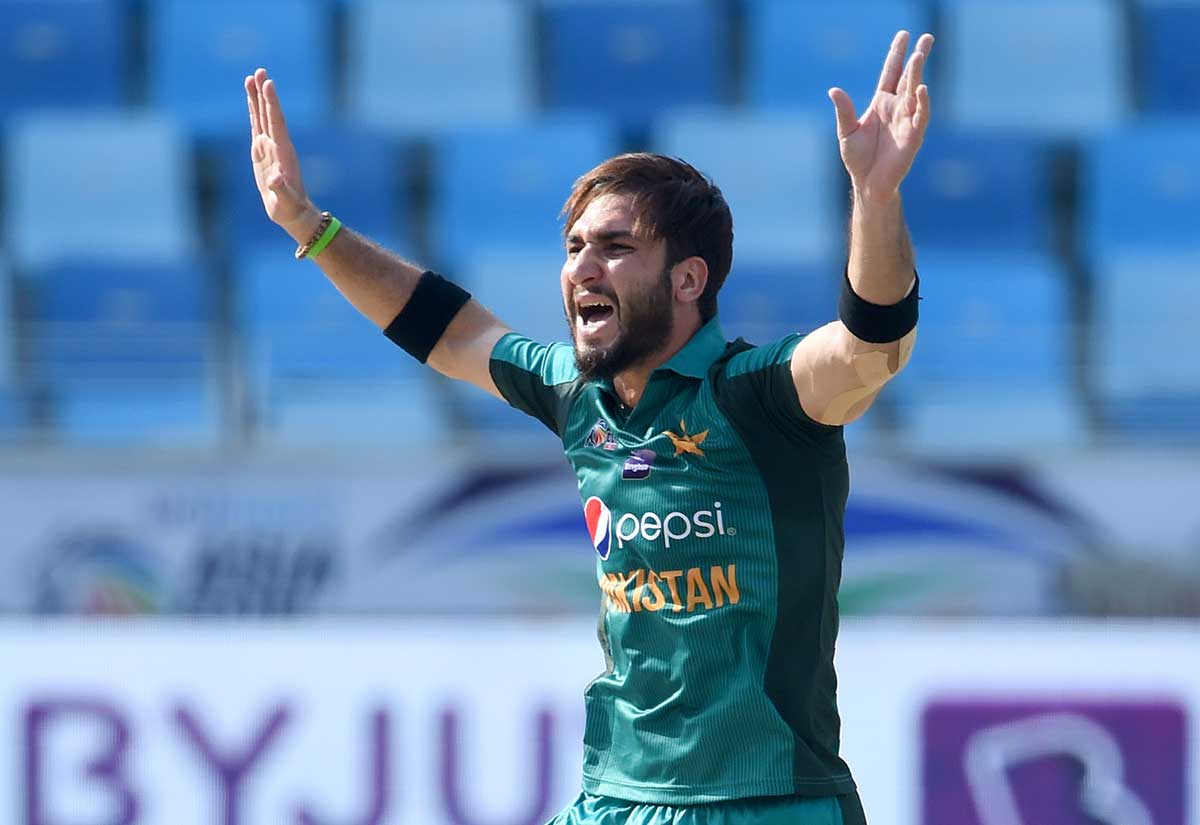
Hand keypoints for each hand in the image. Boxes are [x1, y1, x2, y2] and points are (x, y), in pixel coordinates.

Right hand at [245, 68, 320, 241]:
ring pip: (262, 116)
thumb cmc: (289, 208)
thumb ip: (279, 188)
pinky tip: (250, 98)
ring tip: (252, 77)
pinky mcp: (262, 151)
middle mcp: (277, 145)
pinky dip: (253, 111)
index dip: (272, 104)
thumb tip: (275, 178)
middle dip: (264, 93)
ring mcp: (270, 146)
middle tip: (260, 71)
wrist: (292, 211)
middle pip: (269, 114)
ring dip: (257, 97)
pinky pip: (257, 126)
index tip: (269, 85)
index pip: (277, 123)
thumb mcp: (285, 200)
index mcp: (283, 153)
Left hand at [829, 31, 933, 201]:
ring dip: (917, 75)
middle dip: (917, 58)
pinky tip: (921, 89)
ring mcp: (907, 120)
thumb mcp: (846, 132)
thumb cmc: (858, 158)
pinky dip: (922, 102)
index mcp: (881, 103)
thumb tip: (833, 90)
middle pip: (908, 77)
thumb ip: (844, 111)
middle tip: (927, 37)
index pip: (891, 73)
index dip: (897, 54)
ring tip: (919, 56)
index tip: (904, 34)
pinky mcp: (914, 136)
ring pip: (915, 92)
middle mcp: (897, 108)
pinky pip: (920, 116)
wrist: (868, 183)